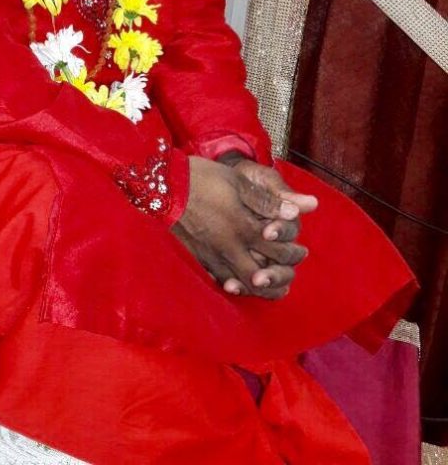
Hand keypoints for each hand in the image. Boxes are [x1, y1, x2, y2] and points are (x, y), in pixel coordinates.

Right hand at [171, 156, 306, 299]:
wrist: (165, 184)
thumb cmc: (204, 178)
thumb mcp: (239, 183)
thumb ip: (269, 200)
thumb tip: (299, 210)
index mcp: (242, 226)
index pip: (276, 249)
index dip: (292, 252)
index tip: (301, 251)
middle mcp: (228, 247)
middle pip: (260, 276)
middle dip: (279, 278)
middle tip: (290, 275)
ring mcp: (211, 255)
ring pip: (240, 283)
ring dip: (259, 289)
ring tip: (271, 286)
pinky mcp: (197, 257)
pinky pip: (219, 279)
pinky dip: (233, 285)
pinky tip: (239, 284)